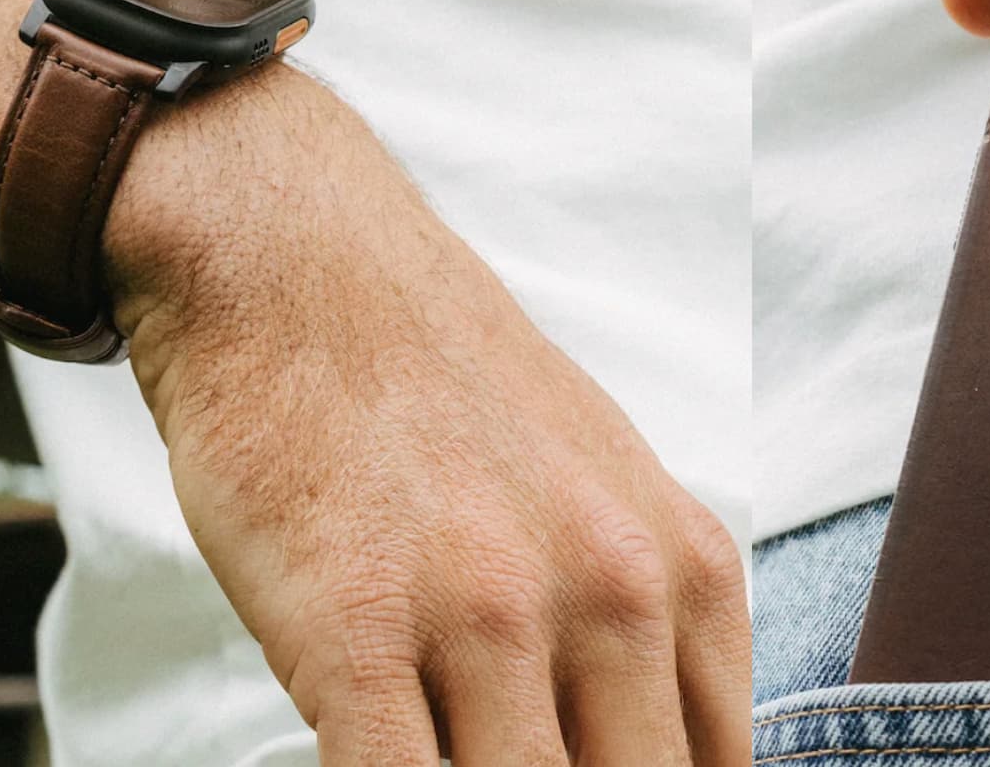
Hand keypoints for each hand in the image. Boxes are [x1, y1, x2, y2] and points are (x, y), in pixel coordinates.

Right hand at [102, 64, 750, 765]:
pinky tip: (370, 761)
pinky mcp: (360, 634)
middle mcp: (613, 594)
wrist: (304, 274)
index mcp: (685, 571)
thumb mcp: (609, 490)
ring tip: (449, 754)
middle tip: (518, 765)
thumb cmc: (447, 392)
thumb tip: (666, 752)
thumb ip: (653, 626)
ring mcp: (489, 615)